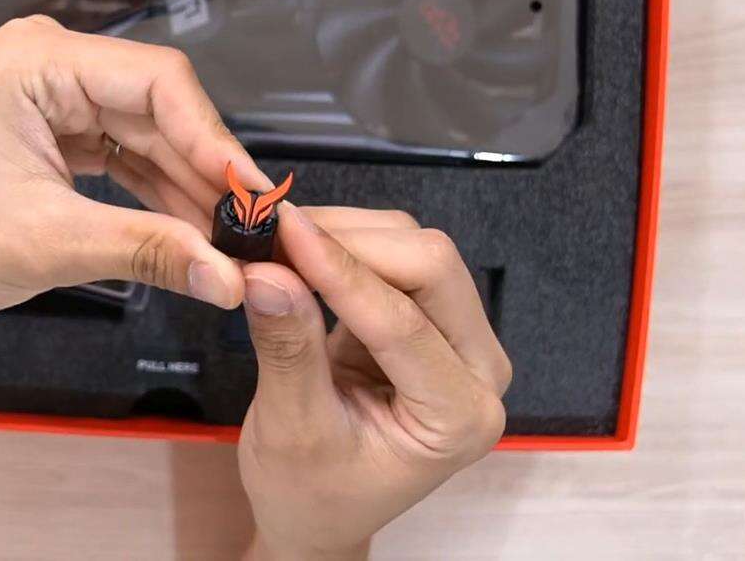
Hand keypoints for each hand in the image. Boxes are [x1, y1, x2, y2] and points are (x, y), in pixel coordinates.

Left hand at [0, 15, 273, 312]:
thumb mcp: (48, 244)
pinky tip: (195, 231)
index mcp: (38, 62)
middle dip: (208, 173)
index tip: (256, 198)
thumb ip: (146, 251)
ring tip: (234, 242)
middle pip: (163, 108)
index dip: (215, 141)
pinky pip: (130, 152)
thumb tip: (229, 278)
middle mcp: (53, 61)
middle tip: (256, 231)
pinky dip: (160, 193)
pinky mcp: (63, 123)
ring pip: (153, 134)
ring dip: (190, 189)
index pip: (159, 83)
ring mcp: (59, 90)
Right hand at [238, 205, 511, 560]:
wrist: (318, 513)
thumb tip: (267, 273)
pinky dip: (342, 242)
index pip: (406, 322)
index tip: (281, 231)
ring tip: (274, 241)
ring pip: (413, 248)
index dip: (340, 271)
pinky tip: (296, 249)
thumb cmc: (310, 493)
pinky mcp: (427, 316)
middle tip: (272, 232)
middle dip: (350, 241)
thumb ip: (288, 350)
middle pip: (431, 268)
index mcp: (459, 417)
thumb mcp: (291, 431)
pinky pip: (394, 255)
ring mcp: (458, 339)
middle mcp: (477, 370)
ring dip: (344, 233)